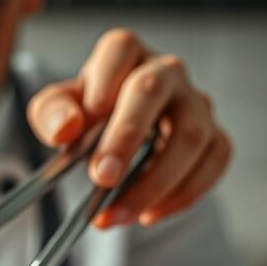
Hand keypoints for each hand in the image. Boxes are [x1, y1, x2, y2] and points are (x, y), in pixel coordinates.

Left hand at [27, 29, 232, 228]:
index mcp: (125, 55)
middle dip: (126, 138)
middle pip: (153, 91)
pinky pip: (213, 162)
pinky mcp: (213, 136)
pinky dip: (184, 195)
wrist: (115, 133)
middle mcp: (166, 72)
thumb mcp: (55, 110)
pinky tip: (149, 215)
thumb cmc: (86, 114)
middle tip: (101, 178)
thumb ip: (52, 112)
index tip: (84, 121)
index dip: (103, 80)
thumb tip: (67, 128)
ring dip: (152, 183)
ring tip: (116, 215)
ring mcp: (195, 103)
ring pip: (190, 136)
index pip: (119, 50)